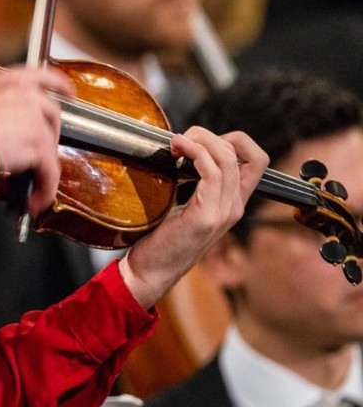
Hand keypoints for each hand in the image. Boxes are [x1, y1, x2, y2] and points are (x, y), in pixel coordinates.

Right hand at [0, 65, 73, 215]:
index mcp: (7, 82)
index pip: (42, 76)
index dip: (58, 85)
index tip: (68, 91)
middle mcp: (25, 95)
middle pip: (51, 114)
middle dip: (48, 135)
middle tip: (38, 152)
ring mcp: (35, 118)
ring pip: (50, 146)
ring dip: (43, 167)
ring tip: (32, 185)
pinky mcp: (39, 144)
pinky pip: (49, 170)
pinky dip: (45, 188)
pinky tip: (35, 199)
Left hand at [119, 126, 268, 308]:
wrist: (150, 270)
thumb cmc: (160, 237)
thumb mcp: (182, 203)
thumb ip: (191, 181)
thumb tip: (181, 148)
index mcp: (231, 202)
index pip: (256, 160)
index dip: (232, 140)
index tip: (199, 141)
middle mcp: (234, 206)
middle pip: (243, 153)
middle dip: (209, 136)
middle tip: (181, 140)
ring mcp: (224, 212)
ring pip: (228, 158)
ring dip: (200, 140)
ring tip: (176, 142)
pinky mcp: (207, 217)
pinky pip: (211, 172)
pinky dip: (195, 153)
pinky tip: (177, 150)